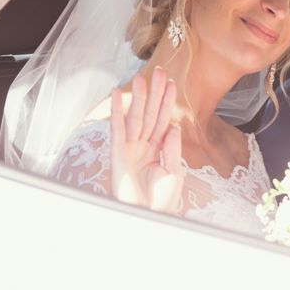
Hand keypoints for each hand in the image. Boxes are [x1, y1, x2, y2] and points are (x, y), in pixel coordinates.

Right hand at [109, 67, 182, 213]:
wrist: (147, 219)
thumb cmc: (161, 202)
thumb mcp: (173, 172)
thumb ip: (173, 148)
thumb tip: (174, 125)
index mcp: (158, 149)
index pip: (163, 119)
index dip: (167, 101)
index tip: (171, 82)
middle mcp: (143, 145)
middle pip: (150, 113)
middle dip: (154, 93)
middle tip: (159, 70)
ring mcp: (129, 148)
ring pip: (136, 117)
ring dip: (137, 96)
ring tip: (141, 77)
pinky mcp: (117, 153)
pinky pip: (117, 128)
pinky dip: (116, 111)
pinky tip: (115, 94)